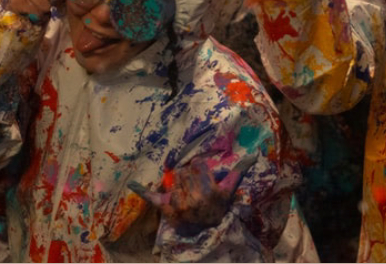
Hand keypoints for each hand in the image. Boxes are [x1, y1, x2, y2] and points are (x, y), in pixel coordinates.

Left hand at [127, 159, 253, 229]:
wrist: (207, 230)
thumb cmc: (218, 206)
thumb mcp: (229, 189)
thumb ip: (239, 170)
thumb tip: (254, 154)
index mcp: (209, 190)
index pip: (198, 165)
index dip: (200, 169)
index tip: (203, 176)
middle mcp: (194, 198)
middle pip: (185, 171)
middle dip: (189, 176)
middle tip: (194, 187)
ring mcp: (179, 204)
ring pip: (174, 180)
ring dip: (178, 183)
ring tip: (186, 193)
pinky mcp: (166, 210)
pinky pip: (153, 198)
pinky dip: (141, 190)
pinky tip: (131, 183)